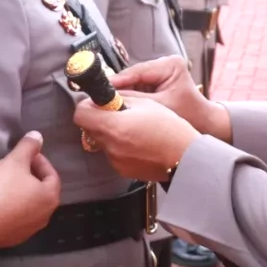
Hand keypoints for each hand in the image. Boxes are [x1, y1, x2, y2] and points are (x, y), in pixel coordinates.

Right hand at [0, 132, 60, 248]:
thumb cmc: (0, 189)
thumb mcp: (14, 161)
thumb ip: (28, 147)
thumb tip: (38, 136)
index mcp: (50, 197)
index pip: (52, 175)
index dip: (40, 161)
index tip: (27, 154)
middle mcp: (45, 216)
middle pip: (42, 191)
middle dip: (32, 176)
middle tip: (18, 166)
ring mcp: (30, 230)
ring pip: (31, 205)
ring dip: (23, 193)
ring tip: (8, 182)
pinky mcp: (15, 239)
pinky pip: (18, 218)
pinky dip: (14, 207)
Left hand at [73, 97, 199, 181]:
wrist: (186, 158)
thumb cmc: (170, 129)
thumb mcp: (146, 103)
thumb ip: (121, 99)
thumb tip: (106, 96)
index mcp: (114, 127)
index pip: (80, 115)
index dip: (88, 106)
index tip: (99, 102)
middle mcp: (110, 146)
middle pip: (90, 128)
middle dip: (100, 118)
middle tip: (119, 112)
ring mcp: (115, 161)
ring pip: (102, 141)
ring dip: (111, 132)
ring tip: (134, 128)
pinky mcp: (122, 170)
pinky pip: (113, 153)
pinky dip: (120, 145)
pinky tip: (139, 142)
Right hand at [108, 56, 229, 139]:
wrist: (205, 125)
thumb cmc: (190, 116)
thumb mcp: (161, 107)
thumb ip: (135, 101)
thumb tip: (108, 101)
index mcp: (170, 64)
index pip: (138, 71)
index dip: (117, 81)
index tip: (99, 90)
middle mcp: (165, 63)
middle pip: (133, 76)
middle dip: (117, 89)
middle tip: (96, 99)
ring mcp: (160, 72)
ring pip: (133, 82)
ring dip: (120, 94)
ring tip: (104, 104)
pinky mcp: (156, 81)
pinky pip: (137, 88)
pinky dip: (128, 98)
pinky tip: (116, 107)